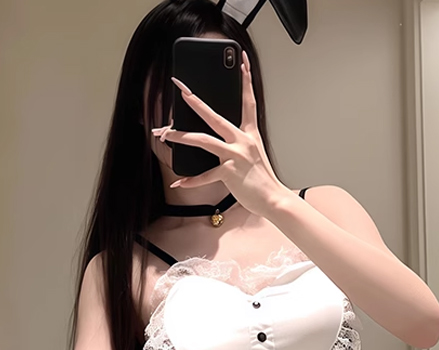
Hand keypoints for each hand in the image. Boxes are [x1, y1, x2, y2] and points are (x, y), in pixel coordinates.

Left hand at [154, 50, 292, 217]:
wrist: (273, 199)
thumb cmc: (262, 179)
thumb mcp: (253, 155)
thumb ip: (237, 145)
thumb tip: (216, 143)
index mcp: (250, 134)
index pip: (248, 101)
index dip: (246, 80)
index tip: (242, 61)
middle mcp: (242, 141)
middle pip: (215, 117)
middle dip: (196, 102)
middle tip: (182, 89)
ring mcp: (235, 155)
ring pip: (203, 141)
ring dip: (181, 137)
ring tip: (165, 135)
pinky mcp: (230, 173)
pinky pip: (205, 175)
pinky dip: (191, 180)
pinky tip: (179, 182)